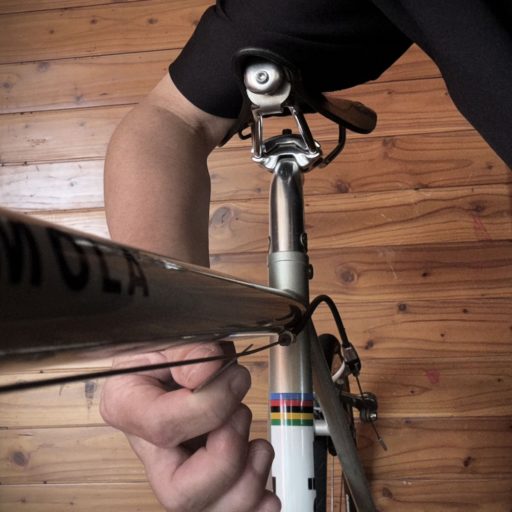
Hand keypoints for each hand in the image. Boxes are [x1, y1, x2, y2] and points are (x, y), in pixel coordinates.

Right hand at [100, 342, 280, 511]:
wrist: (179, 357)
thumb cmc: (171, 348)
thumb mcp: (174, 337)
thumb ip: (190, 350)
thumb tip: (206, 373)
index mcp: (128, 408)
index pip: (163, 427)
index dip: (210, 407)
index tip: (235, 379)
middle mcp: (149, 450)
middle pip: (178, 493)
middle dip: (226, 459)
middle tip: (240, 416)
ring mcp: (176, 470)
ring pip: (205, 510)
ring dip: (247, 480)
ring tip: (256, 443)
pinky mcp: (203, 480)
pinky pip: (225, 510)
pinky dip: (254, 507)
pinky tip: (268, 493)